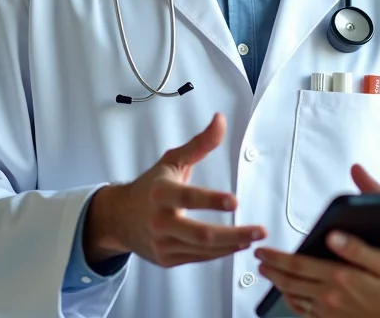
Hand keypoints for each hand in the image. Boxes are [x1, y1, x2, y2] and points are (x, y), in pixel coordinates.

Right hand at [84, 113, 266, 267]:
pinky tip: (237, 246)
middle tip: (259, 230)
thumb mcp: (172, 160)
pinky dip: (220, 253)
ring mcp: (163, 243)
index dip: (211, 200)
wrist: (120, 217)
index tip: (234, 201)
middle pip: (201, 233)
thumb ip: (200, 143)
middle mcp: (160, 220)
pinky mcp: (167, 258)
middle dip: (234, 234)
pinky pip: (199, 258)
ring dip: (233, 245)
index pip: (188, 197)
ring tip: (254, 238)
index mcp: (161, 193)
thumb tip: (220, 120)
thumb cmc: (150, 187)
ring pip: (204, 249)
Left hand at [255, 231, 379, 317]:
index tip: (263, 249)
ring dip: (278, 285)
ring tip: (268, 275)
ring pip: (293, 298)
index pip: (298, 264)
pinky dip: (291, 304)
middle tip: (259, 259)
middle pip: (290, 282)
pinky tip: (289, 297)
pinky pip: (304, 314)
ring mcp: (329, 314)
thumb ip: (356, 248)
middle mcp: (330, 298)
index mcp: (340, 278)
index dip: (277, 256)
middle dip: (271, 269)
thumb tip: (332, 236)